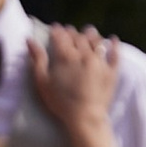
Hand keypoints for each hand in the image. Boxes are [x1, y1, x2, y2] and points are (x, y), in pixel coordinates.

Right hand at [29, 22, 119, 141]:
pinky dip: (115, 45)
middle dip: (72, 32)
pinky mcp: (111, 71)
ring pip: (96, 41)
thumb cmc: (60, 102)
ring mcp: (99, 62)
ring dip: (91, 34)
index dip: (57, 30)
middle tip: (69, 31)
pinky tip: (113, 39)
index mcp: (65, 56)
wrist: (85, 118)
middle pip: (78, 37)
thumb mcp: (43, 82)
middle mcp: (83, 54)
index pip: (60, 36)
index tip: (55, 28)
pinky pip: (115, 54)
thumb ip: (37, 59)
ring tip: (88, 32)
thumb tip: (29, 40)